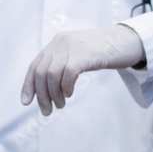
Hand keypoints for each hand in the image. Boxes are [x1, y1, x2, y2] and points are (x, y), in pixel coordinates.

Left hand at [21, 25, 144, 114]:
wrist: (126, 41)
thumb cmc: (102, 53)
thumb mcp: (78, 56)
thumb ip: (63, 65)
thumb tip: (48, 90)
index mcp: (56, 44)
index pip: (35, 66)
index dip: (28, 85)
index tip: (26, 102)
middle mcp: (60, 42)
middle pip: (41, 73)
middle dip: (42, 95)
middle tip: (47, 111)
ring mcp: (72, 46)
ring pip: (52, 75)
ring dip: (54, 94)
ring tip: (61, 104)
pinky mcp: (84, 53)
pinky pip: (68, 74)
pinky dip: (66, 87)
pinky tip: (70, 93)